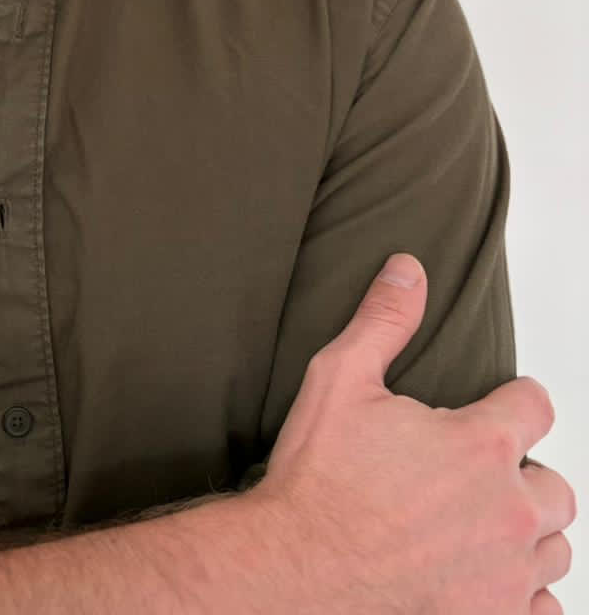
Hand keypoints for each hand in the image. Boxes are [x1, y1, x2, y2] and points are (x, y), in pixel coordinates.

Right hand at [259, 254, 576, 611]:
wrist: (296, 575)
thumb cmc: (318, 484)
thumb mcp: (338, 379)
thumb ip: (383, 321)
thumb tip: (408, 269)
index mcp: (480, 445)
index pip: (536, 406)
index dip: (518, 401)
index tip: (505, 406)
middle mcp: (508, 511)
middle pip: (555, 486)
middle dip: (524, 476)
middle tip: (479, 477)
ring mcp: (507, 575)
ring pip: (554, 548)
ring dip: (529, 534)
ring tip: (485, 527)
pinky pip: (545, 608)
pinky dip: (526, 595)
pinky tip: (491, 581)